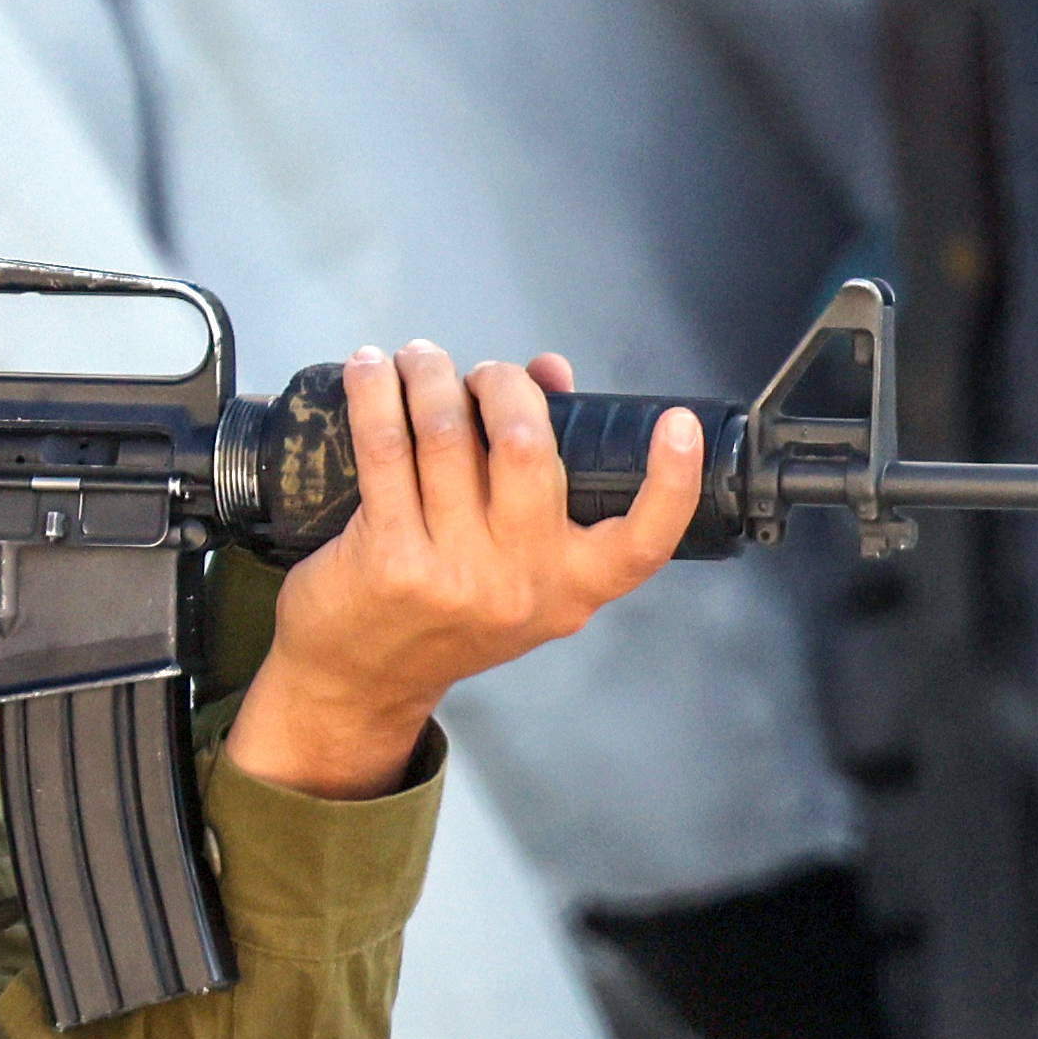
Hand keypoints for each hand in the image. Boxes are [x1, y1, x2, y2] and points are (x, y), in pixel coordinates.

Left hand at [225, 342, 699, 800]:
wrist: (359, 681)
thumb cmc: (440, 608)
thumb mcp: (513, 563)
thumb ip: (542, 470)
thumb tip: (549, 371)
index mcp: (570, 586)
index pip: (642, 543)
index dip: (672, 482)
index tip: (678, 425)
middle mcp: (519, 583)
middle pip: (526, 448)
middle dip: (502, 385)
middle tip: (482, 374)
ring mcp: (453, 574)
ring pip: (448, 436)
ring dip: (431, 375)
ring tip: (421, 358)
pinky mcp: (389, 559)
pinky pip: (384, 449)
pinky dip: (375, 394)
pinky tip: (368, 368)